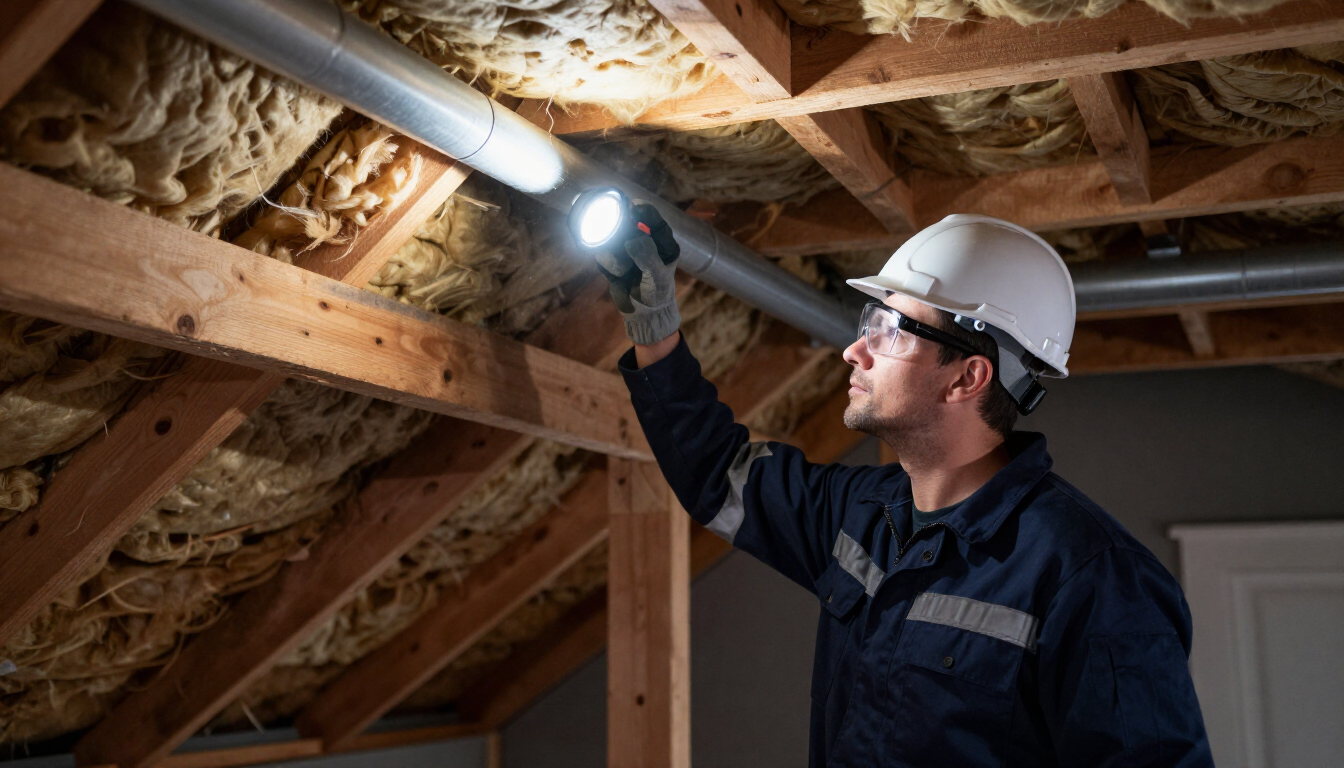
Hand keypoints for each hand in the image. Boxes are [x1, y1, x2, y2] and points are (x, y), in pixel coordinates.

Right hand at [599, 203, 680, 345]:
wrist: (644, 315)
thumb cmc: (657, 294)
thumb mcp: (657, 277)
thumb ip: (647, 257)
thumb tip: (633, 239)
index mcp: (662, 239)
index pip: (651, 215)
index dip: (640, 210)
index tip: (631, 211)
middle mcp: (644, 240)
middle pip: (626, 222)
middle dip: (620, 233)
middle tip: (619, 243)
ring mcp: (627, 249)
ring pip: (610, 239)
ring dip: (613, 256)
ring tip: (623, 273)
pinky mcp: (613, 259)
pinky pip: (602, 254)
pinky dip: (607, 266)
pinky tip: (617, 277)